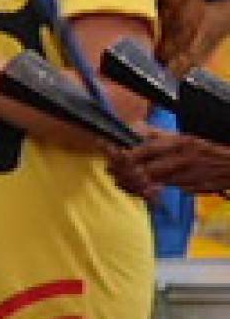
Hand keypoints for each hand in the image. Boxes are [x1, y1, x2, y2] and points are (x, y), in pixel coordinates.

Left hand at [115, 129, 229, 196]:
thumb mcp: (184, 137)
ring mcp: (188, 175)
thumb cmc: (205, 150)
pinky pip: (168, 191)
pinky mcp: (193, 188)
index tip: (112, 156)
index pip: (145, 149)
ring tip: (125, 182)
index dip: (125, 155)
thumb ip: (157, 134)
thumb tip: (135, 126)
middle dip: (126, 173)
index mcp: (179, 142)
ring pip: (154, 183)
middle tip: (114, 173)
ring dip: (137, 184)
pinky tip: (146, 189)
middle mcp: (183, 158)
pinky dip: (154, 192)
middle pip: (146, 170)